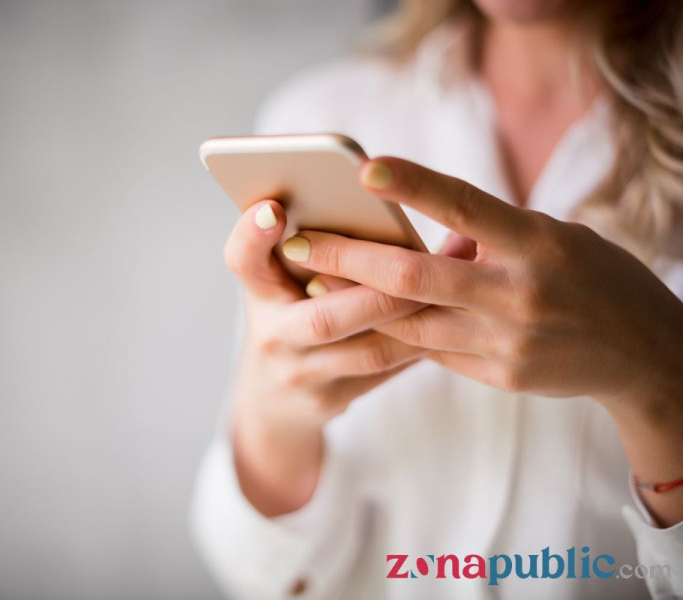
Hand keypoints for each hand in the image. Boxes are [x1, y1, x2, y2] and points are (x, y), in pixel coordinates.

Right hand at [223, 200, 428, 514]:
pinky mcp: (329, 401)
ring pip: (369, 351)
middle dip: (382, 291)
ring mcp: (299, 374)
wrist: (272, 399)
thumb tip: (380, 197)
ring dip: (416, 319)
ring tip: (455, 286)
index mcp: (257, 291)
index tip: (274, 209)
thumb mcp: (282, 280)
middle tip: (426, 261)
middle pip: (325, 317)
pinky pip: (385, 370)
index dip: (252, 235)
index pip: (242, 259)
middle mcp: (271, 335)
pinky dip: (420, 343)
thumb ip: (313, 246)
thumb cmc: (289, 314)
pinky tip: (451, 320)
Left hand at [278, 157, 682, 411]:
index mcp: (539, 244)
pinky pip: (432, 351)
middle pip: (414, 277)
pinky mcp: (499, 376)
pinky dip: (395, 330)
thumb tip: (424, 235)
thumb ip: (490, 236)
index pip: (467, 206)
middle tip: (297, 241)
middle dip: (347, 257)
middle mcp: (519, 295)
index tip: (364, 168)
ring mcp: (507, 343)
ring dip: (355, 301)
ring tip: (311, 277)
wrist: (643, 356)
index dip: (414, 186)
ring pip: (409, 322)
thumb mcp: (554, 239)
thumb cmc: (593, 278)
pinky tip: (360, 315)